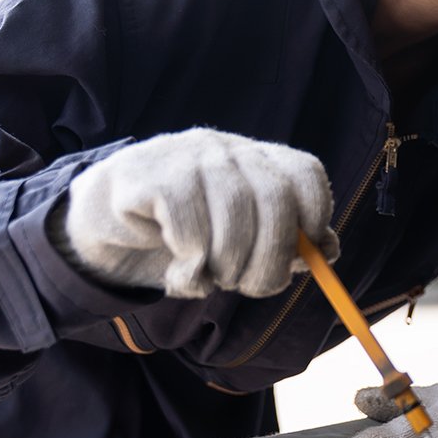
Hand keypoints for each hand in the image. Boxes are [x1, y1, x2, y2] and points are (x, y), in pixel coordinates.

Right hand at [57, 127, 337, 298]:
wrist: (108, 223)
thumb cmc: (185, 233)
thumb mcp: (240, 239)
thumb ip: (284, 243)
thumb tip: (329, 251)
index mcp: (256, 158)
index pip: (304, 173)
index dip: (314, 216)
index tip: (303, 256)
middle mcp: (226, 149)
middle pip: (273, 198)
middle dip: (269, 259)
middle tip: (250, 289)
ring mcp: (186, 157)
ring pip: (232, 216)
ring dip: (227, 266)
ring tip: (210, 280)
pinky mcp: (146, 176)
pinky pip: (188, 228)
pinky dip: (192, 266)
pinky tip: (181, 273)